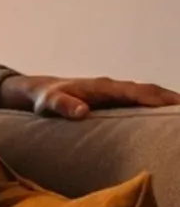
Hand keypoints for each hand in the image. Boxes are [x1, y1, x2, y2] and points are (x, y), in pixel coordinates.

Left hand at [0, 74, 179, 119]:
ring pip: (148, 95)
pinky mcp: (115, 101)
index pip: (136, 91)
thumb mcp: (48, 104)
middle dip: (170, 100)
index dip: (155, 99)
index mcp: (102, 87)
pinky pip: (141, 101)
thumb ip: (63, 106)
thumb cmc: (44, 99)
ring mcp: (116, 93)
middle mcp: (113, 87)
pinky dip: (157, 106)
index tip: (174, 107)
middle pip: (149, 91)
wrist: (40, 91)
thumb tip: (83, 112)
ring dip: (167, 103)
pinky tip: (166, 119)